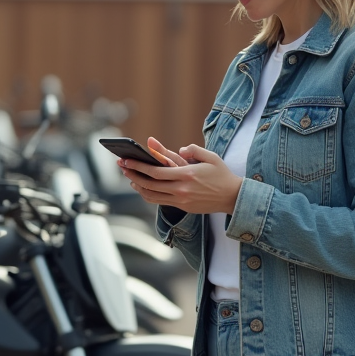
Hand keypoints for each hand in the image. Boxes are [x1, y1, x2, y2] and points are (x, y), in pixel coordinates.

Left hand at [119, 140, 242, 214]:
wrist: (233, 197)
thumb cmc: (221, 174)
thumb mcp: (209, 156)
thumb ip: (192, 150)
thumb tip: (178, 149)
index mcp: (187, 174)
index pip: (156, 171)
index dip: (138, 166)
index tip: (127, 160)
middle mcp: (182, 189)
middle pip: (149, 184)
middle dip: (132, 174)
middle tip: (121, 166)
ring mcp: (181, 200)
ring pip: (151, 195)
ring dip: (138, 186)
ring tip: (129, 177)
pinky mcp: (183, 207)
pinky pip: (159, 201)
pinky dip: (148, 194)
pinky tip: (143, 187)